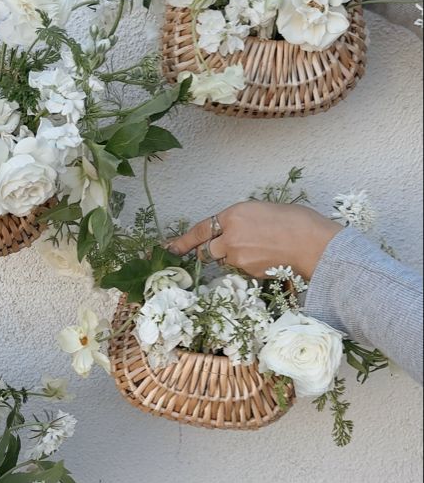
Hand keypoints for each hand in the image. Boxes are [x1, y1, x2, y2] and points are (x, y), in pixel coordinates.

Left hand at [168, 200, 340, 279]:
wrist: (313, 243)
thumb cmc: (296, 221)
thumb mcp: (262, 211)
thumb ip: (240, 221)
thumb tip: (233, 231)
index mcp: (233, 214)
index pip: (200, 230)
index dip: (182, 241)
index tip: (168, 249)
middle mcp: (230, 236)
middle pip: (206, 251)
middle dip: (212, 251)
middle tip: (230, 248)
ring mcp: (237, 256)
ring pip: (225, 261)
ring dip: (233, 257)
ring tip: (260, 248)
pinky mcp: (247, 272)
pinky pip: (240, 270)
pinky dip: (248, 265)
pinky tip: (267, 257)